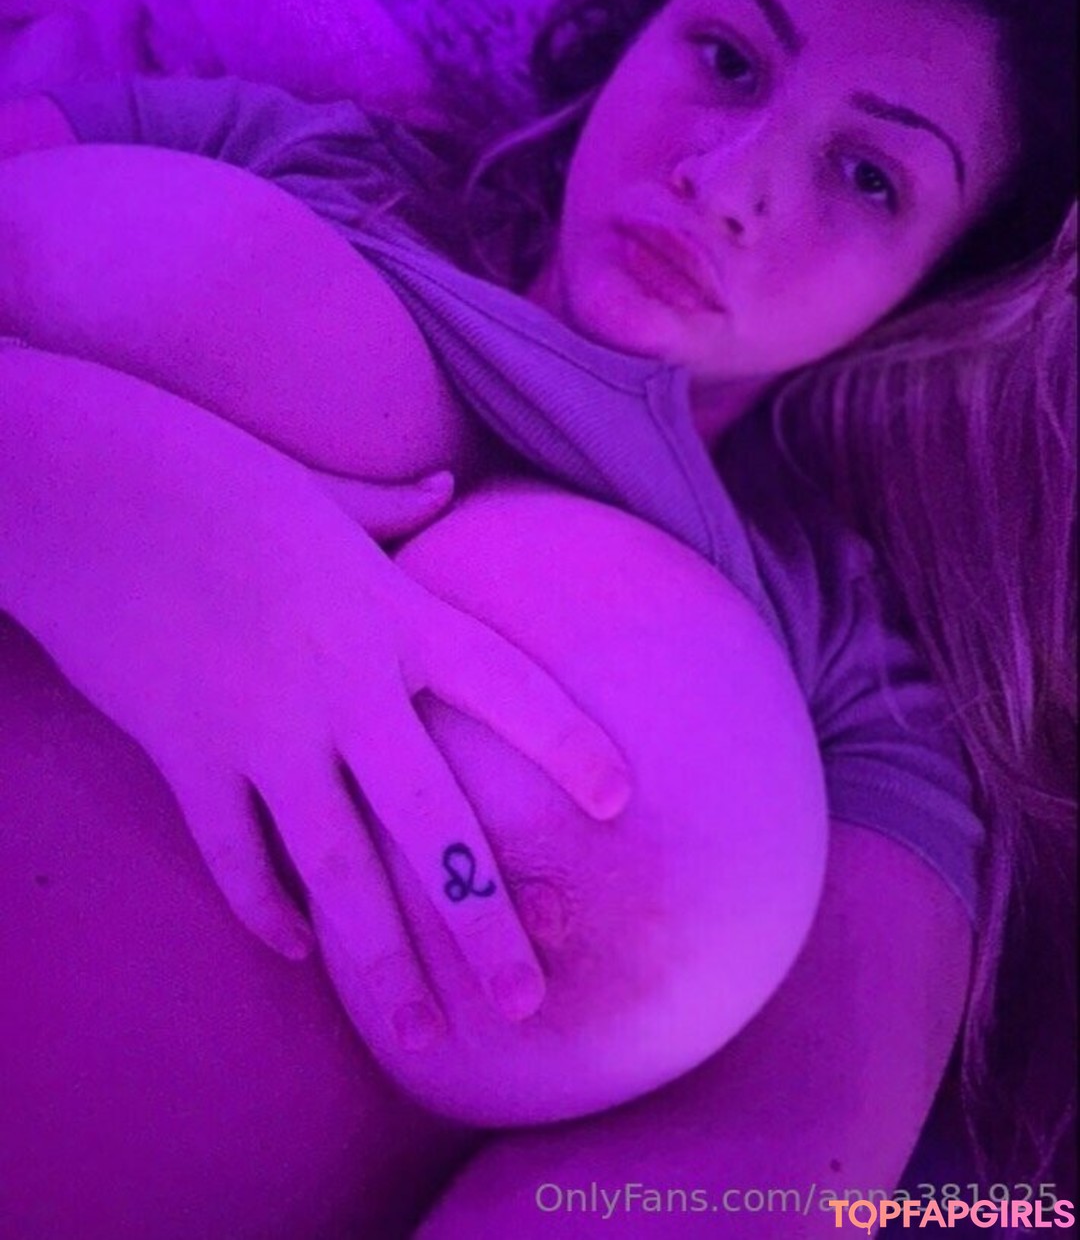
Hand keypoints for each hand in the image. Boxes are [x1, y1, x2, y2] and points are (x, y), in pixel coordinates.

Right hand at [4, 356, 630, 1042]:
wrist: (83, 485)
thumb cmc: (209, 473)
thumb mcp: (320, 486)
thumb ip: (392, 504)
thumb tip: (446, 480)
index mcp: (389, 611)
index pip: (509, 686)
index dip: (570, 745)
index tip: (622, 800)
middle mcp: (342, 684)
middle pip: (430, 824)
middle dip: (481, 921)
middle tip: (529, 1004)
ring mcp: (260, 729)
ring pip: (334, 868)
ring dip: (382, 961)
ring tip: (426, 1038)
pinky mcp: (183, 753)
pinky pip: (233, 853)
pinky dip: (262, 907)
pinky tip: (295, 951)